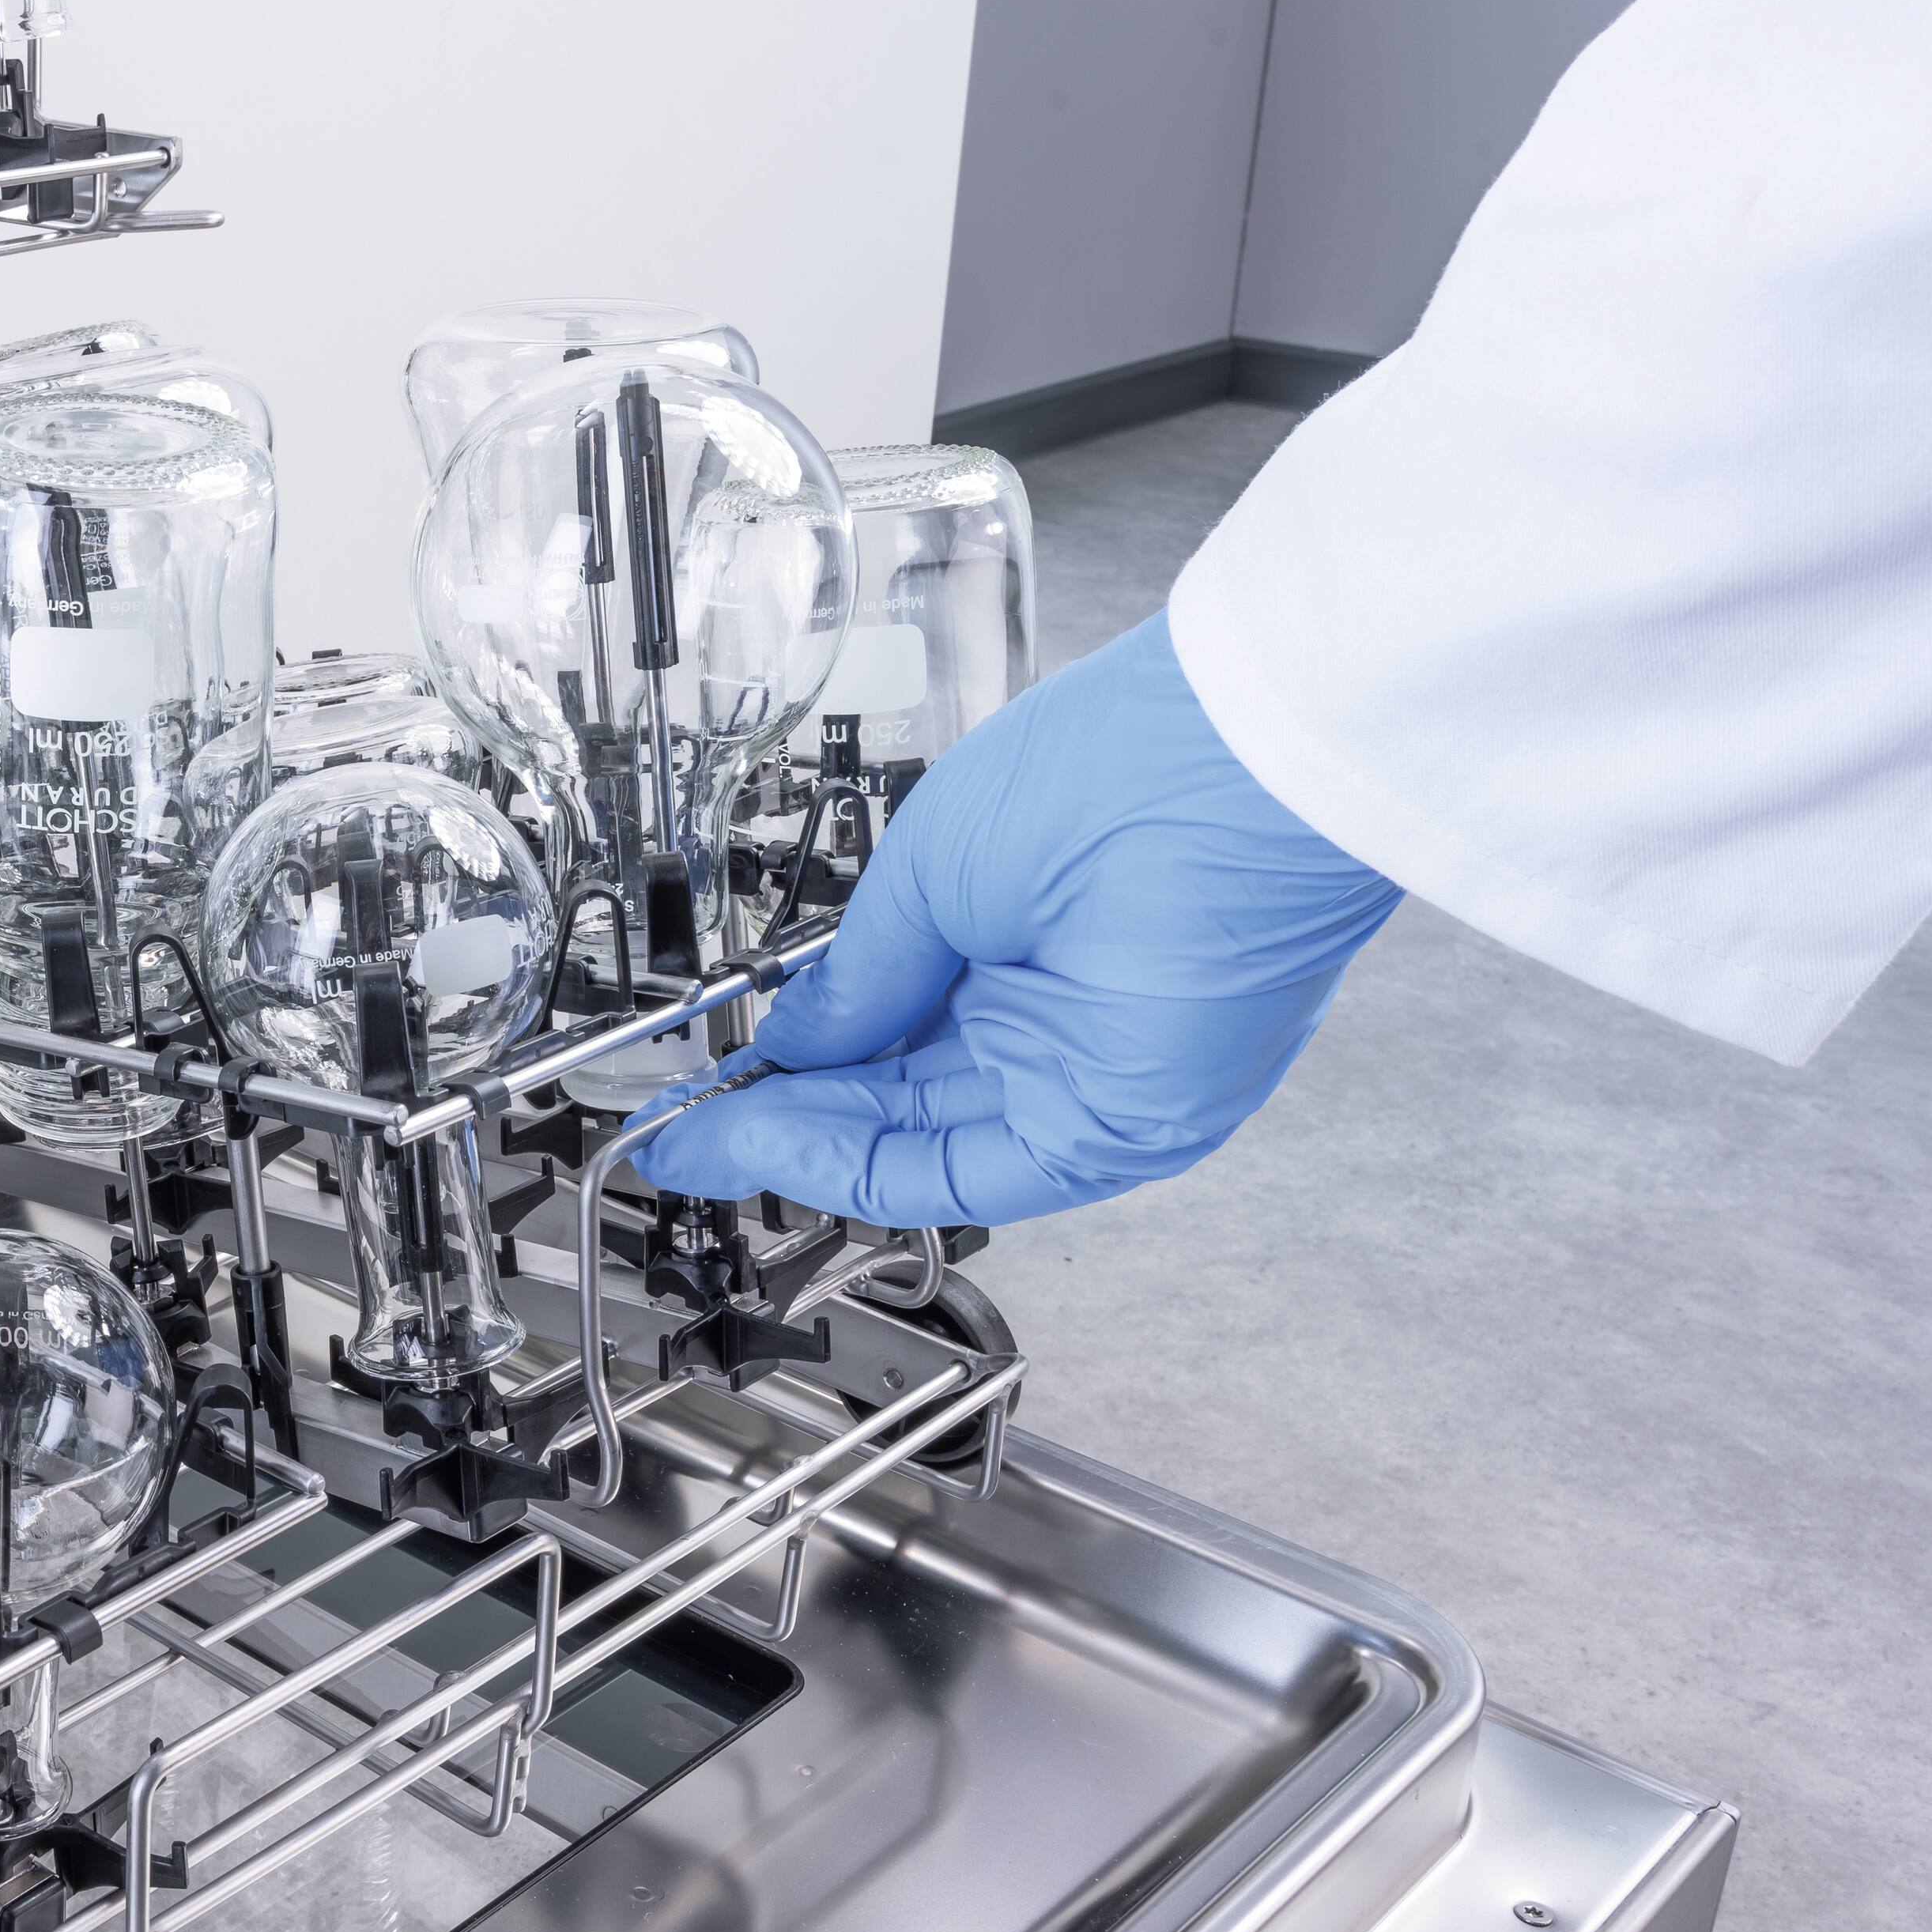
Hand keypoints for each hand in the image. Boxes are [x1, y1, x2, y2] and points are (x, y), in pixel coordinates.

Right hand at [629, 611, 1401, 1225]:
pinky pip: (962, 1168)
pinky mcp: (1115, 1126)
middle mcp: (1063, 1021)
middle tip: (694, 1127)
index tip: (716, 1080)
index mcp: (1029, 944)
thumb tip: (791, 1039)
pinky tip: (777, 1137)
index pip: (897, 1034)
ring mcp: (1089, 1075)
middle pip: (900, 1100)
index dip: (795, 1065)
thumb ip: (860, 978)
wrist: (1237, 763)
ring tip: (713, 1135)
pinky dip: (859, 1164)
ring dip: (805, 1147)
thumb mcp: (936, 869)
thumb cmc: (1121, 768)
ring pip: (922, 1144)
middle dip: (783, 1120)